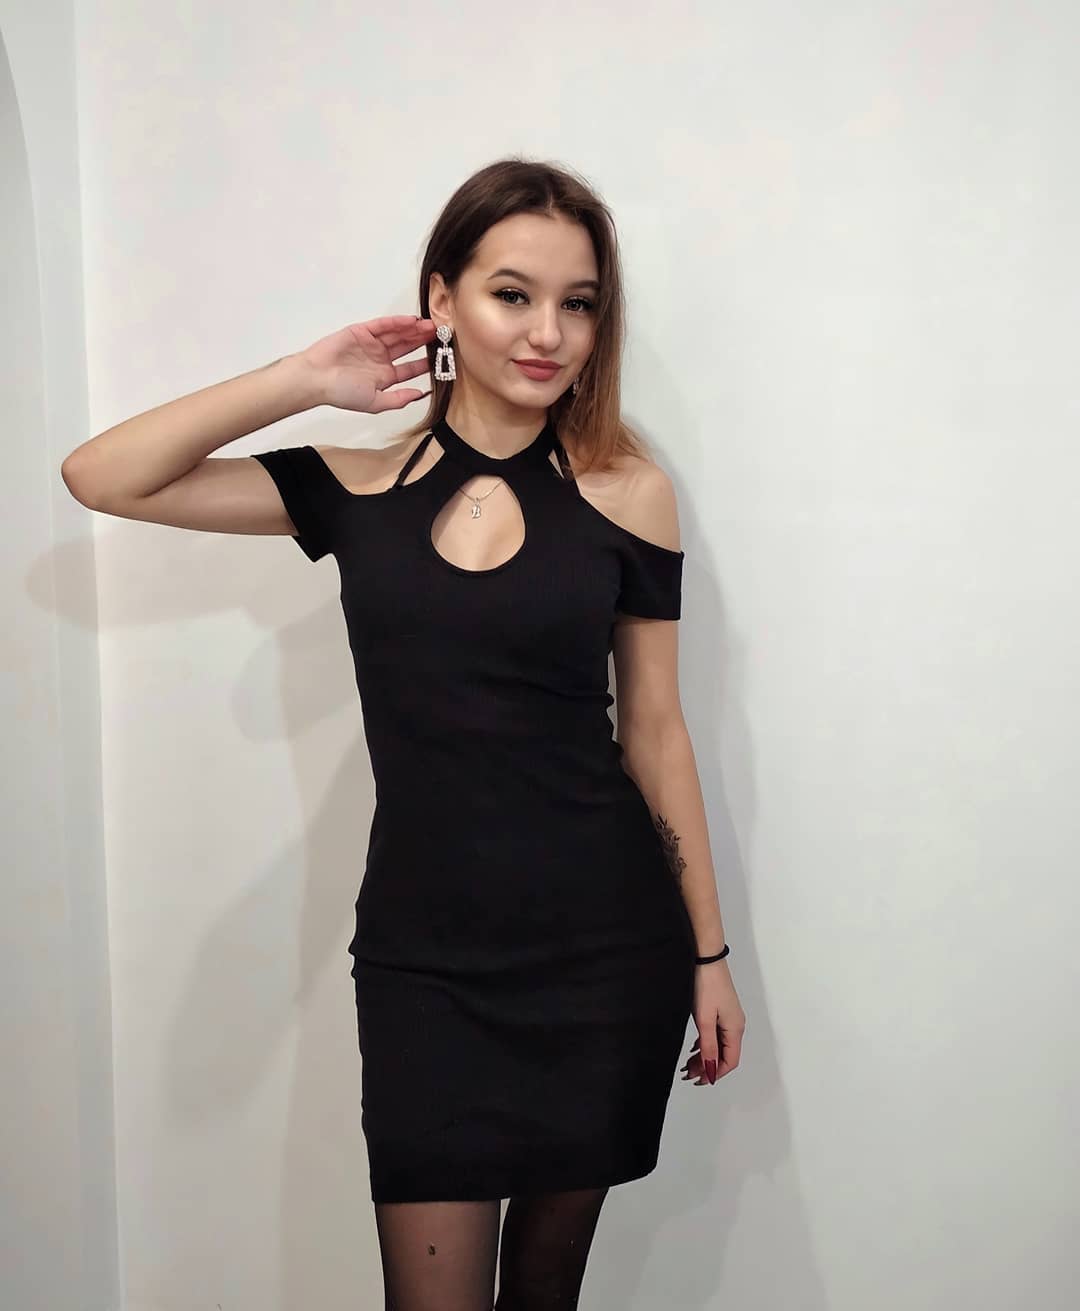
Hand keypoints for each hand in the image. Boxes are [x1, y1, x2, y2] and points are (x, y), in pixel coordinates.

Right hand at [297, 315, 436, 413]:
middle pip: (407, 347)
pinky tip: (412, 321)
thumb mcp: (375, 402)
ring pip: (398, 334)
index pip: (410, 369)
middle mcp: (380, 359)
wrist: (316, 379)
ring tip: (431, 326)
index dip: (425, 363)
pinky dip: (397, 322)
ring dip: (414, 330)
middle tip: (441, 336)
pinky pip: (383, 325)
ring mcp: (372, 344)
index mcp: (384, 376)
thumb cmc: (341, 393)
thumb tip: (420, 395)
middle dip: (423, 341)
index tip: (441, 359)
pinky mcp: (362, 331)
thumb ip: (398, 399)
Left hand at [681, 962, 744, 1085]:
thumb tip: (711, 1069)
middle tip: (688, 1074)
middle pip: (725, 1054)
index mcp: (735, 1028)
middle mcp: (735, 1024)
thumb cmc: (705, 984)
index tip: (699, 1080)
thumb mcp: (704, 1019)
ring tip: (688, 1063)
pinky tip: (694, 1047)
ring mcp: (728, 1016)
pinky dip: (705, 1043)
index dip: (716, 1073)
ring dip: (705, 1056)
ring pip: (719, 1044)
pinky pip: (715, 1033)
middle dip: (708, 1066)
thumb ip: (708, 1046)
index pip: (730, 1061)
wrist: (705, 956)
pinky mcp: (720, 1008)